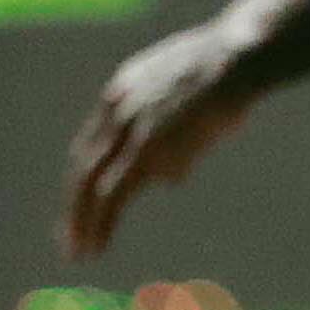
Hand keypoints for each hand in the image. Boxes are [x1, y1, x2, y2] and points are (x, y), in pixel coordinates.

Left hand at [64, 22, 255, 257]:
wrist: (240, 58)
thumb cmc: (233, 72)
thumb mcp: (191, 94)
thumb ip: (174, 132)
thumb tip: (167, 181)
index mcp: (122, 90)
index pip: (92, 144)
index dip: (85, 178)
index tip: (84, 204)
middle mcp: (116, 110)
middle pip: (82, 165)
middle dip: (74, 206)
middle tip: (69, 239)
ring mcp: (129, 129)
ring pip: (90, 184)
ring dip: (82, 221)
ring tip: (80, 251)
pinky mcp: (147, 149)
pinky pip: (113, 193)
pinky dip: (102, 222)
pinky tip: (98, 245)